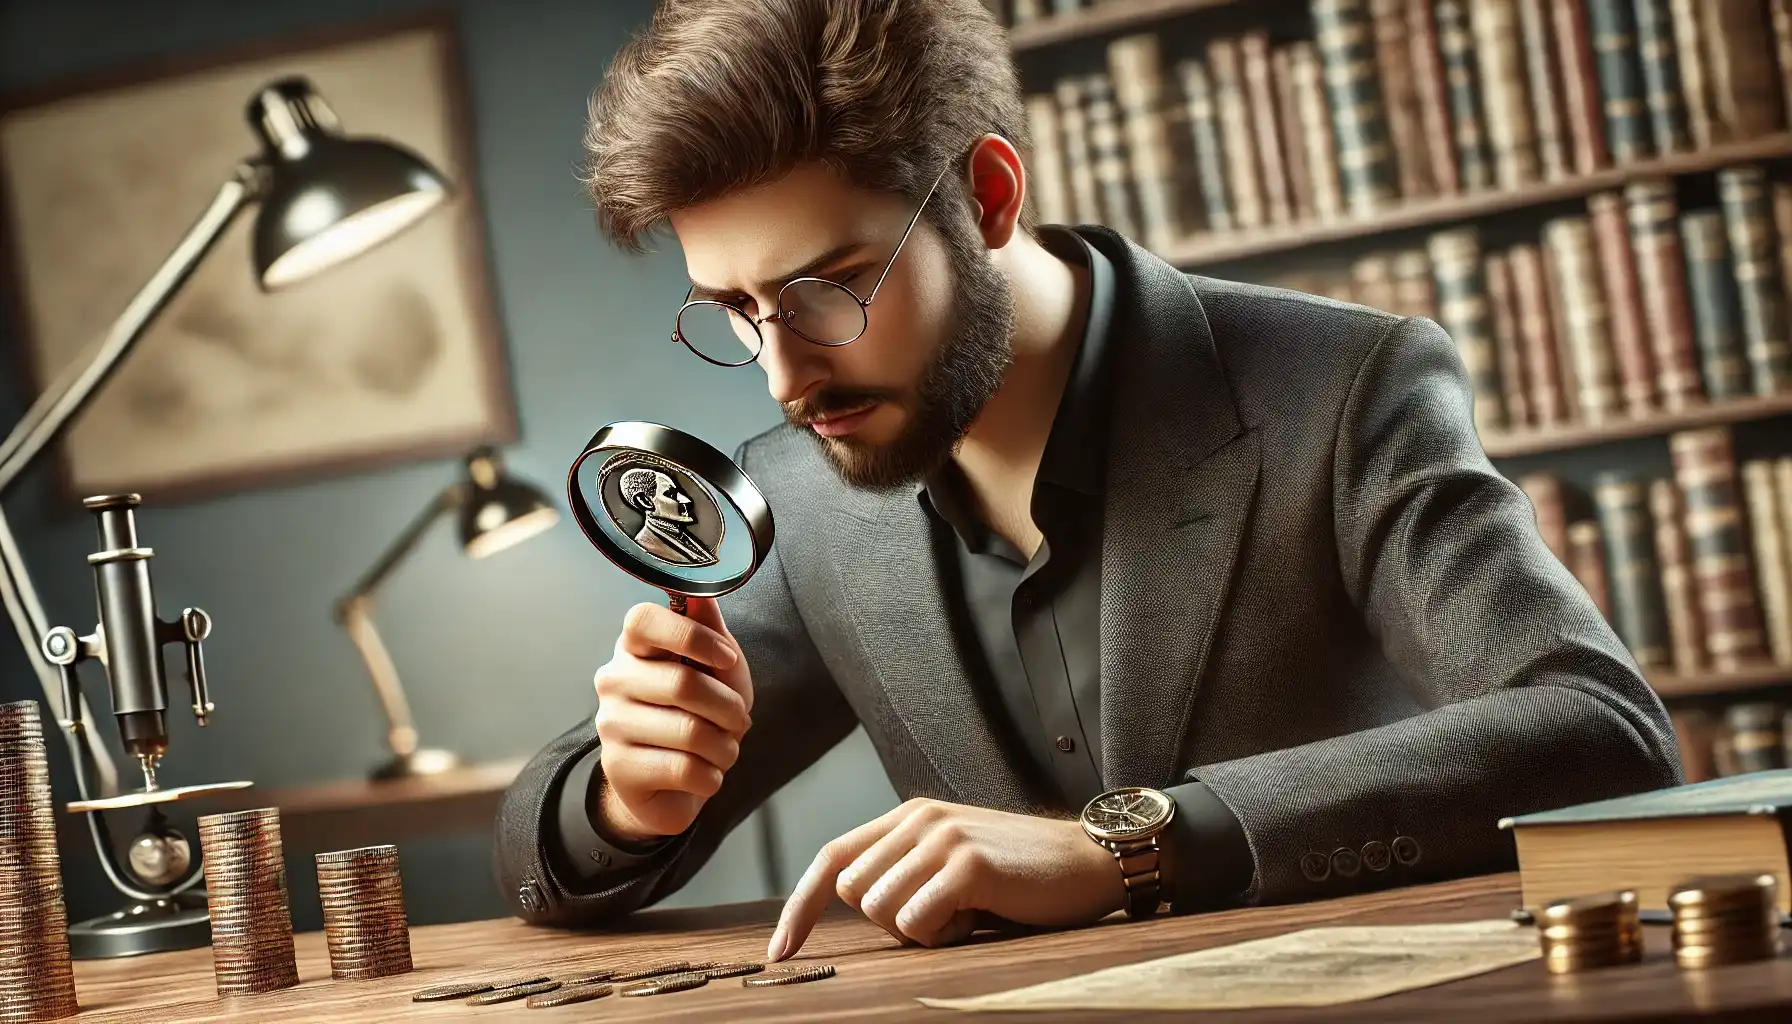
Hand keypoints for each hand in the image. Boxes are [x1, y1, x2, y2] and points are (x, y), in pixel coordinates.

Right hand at [592, 598, 752, 840]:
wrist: (674, 782)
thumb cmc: (698, 713)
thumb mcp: (716, 666)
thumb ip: (710, 628)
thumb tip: (703, 591)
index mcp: (634, 646)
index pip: (643, 620)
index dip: (693, 636)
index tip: (726, 657)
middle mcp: (613, 680)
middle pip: (682, 683)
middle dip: (729, 708)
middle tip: (738, 719)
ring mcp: (610, 724)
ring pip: (689, 732)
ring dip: (725, 747)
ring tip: (723, 749)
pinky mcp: (618, 767)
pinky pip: (684, 769)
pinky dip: (711, 776)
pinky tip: (705, 773)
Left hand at [766, 798, 1125, 960]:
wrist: (1086, 860)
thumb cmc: (1017, 875)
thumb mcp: (949, 860)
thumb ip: (903, 870)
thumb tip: (854, 906)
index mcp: (908, 816)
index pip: (832, 858)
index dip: (799, 907)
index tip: (780, 952)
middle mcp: (918, 819)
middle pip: (854, 894)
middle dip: (889, 922)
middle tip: (943, 914)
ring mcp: (942, 839)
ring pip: (880, 910)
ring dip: (920, 930)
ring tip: (965, 912)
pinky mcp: (967, 865)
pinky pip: (916, 922)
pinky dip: (941, 935)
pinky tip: (978, 917)